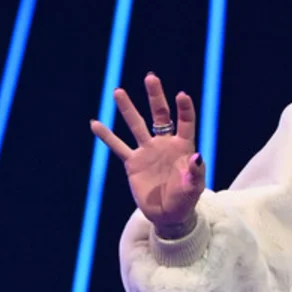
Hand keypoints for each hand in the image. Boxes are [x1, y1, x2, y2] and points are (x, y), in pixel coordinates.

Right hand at [92, 72, 205, 230]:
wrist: (168, 214)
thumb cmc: (185, 200)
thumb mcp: (193, 188)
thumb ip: (195, 173)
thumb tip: (196, 157)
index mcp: (183, 147)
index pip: (185, 123)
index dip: (184, 109)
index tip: (181, 95)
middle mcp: (165, 144)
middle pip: (160, 115)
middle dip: (155, 97)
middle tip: (151, 77)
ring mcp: (147, 151)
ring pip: (136, 125)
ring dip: (128, 109)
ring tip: (118, 91)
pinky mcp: (133, 162)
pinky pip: (118, 146)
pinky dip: (106, 136)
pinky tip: (95, 123)